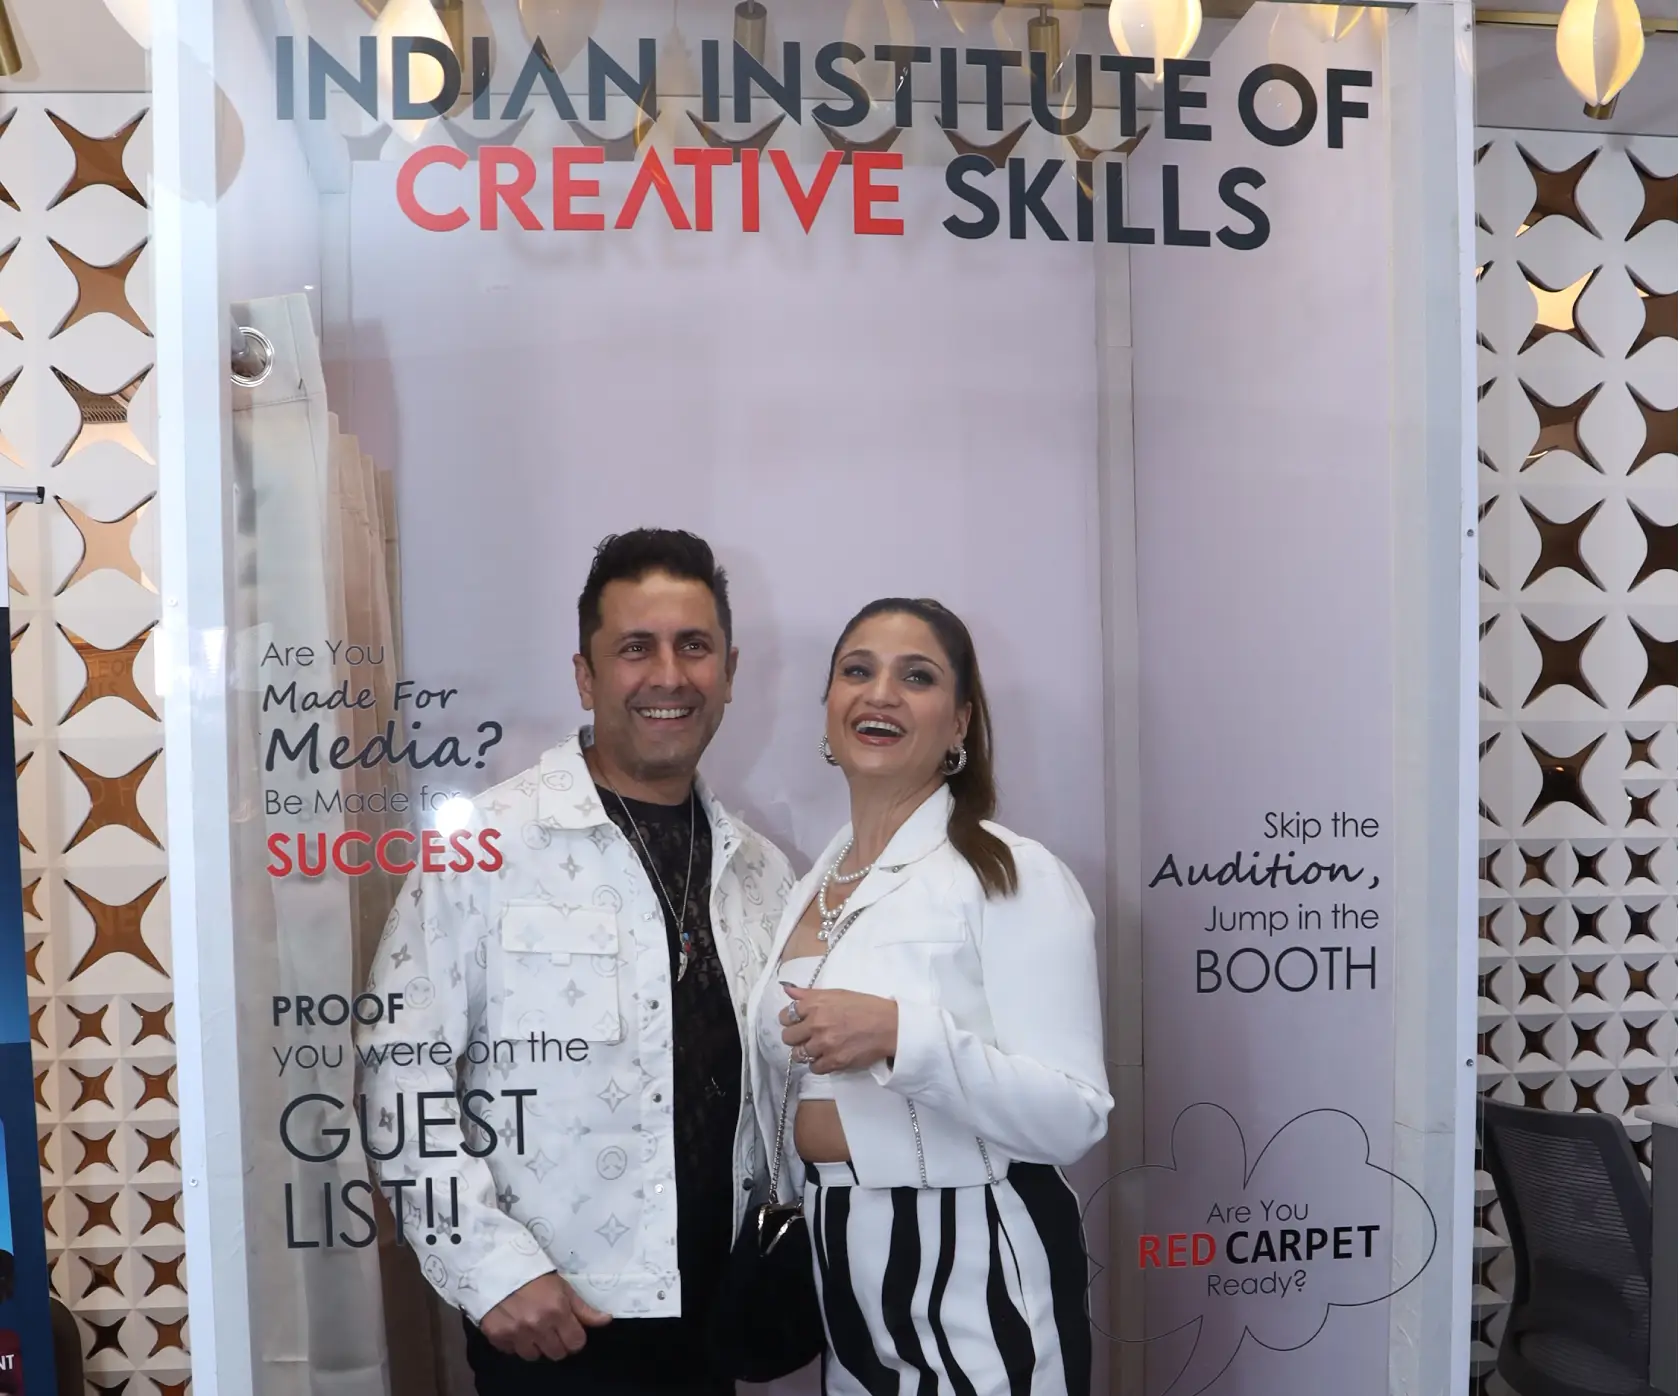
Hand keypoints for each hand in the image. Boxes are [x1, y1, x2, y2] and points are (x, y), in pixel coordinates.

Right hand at [480, 1272, 611, 1361]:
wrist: (496, 1264)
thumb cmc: (534, 1272)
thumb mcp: (562, 1285)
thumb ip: (583, 1308)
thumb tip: (606, 1320)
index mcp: (556, 1311)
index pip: (576, 1343)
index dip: (574, 1336)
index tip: (569, 1329)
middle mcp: (537, 1326)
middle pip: (556, 1354)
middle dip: (557, 1343)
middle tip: (551, 1327)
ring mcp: (515, 1333)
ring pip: (533, 1356)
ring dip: (535, 1345)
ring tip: (531, 1326)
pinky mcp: (496, 1336)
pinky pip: (511, 1351)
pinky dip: (514, 1342)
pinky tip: (514, 1325)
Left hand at [781, 986, 897, 1073]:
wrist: (889, 1025)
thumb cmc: (866, 1007)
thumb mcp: (837, 993)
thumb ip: (810, 994)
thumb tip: (788, 991)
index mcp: (815, 1004)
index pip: (786, 1016)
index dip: (791, 1020)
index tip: (798, 1023)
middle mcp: (816, 1023)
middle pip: (788, 1037)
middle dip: (796, 1037)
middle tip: (807, 1037)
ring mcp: (824, 1044)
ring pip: (798, 1054)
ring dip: (806, 1052)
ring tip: (818, 1048)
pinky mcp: (834, 1061)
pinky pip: (814, 1068)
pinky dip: (818, 1064)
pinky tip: (826, 1057)